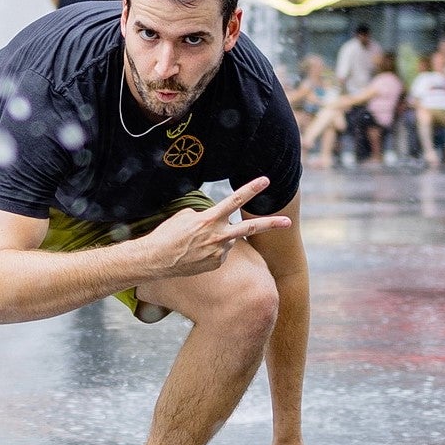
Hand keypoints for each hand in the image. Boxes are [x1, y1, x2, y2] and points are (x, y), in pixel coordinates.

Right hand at [140, 177, 291, 279]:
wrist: (156, 259)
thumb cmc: (167, 234)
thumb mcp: (185, 215)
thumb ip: (206, 214)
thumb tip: (216, 219)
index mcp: (210, 219)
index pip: (235, 200)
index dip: (252, 189)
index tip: (266, 180)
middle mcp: (219, 236)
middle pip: (250, 228)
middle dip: (272, 224)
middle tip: (288, 222)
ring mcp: (219, 252)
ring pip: (228, 240)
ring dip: (218, 238)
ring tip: (195, 242)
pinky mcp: (216, 264)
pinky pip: (221, 252)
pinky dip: (212, 249)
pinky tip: (196, 252)